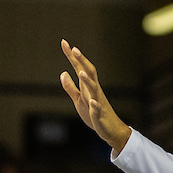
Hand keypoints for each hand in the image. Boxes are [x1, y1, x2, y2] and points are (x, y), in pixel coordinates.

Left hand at [60, 39, 131, 153]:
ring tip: (81, 72)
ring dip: (87, 81)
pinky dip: (95, 105)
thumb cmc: (93, 113)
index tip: (64, 43)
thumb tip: (63, 72)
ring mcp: (98, 102)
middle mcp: (93, 91)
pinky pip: (98, 109)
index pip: (79, 67)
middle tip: (74, 49)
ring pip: (93, 89)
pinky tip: (92, 102)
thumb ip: (70, 87)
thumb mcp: (78, 100)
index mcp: (87, 87)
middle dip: (82, 61)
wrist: (110, 129)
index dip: (72, 57)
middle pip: (89, 72)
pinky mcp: (99, 115)